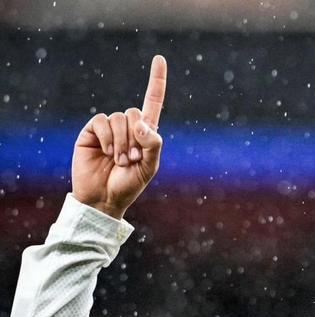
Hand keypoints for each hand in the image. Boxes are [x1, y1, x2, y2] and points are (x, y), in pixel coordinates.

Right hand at [71, 55, 166, 219]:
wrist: (103, 198)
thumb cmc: (128, 184)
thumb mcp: (149, 167)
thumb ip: (152, 144)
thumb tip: (141, 123)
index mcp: (145, 134)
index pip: (152, 102)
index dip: (156, 81)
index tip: (159, 58)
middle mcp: (127, 127)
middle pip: (134, 113)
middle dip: (135, 138)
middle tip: (131, 159)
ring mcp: (109, 128)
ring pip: (119, 119)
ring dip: (121, 143)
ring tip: (118, 161)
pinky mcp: (92, 131)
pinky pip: (102, 122)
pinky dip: (108, 138)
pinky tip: (106, 153)